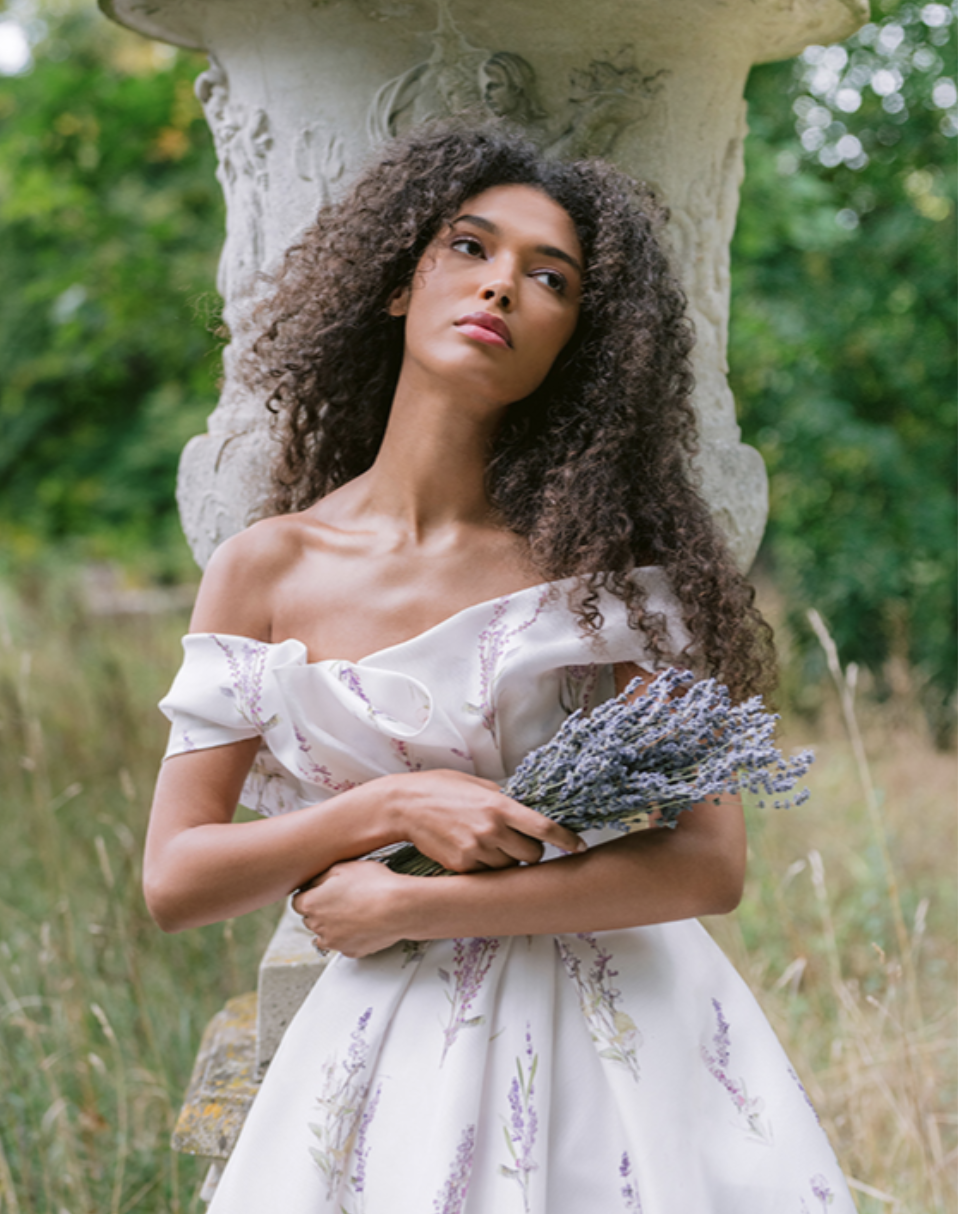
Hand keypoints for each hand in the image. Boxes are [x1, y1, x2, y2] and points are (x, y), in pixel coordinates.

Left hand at [292, 860, 407, 957]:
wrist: (399, 907)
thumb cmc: (374, 885)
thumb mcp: (343, 867)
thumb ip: (321, 876)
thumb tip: (313, 882)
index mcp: (311, 904)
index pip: (297, 901)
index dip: (310, 893)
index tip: (320, 890)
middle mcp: (318, 927)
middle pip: (311, 919)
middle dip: (321, 910)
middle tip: (341, 898)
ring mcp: (335, 942)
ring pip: (326, 935)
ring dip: (333, 925)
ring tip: (353, 911)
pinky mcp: (351, 952)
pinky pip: (345, 944)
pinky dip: (350, 936)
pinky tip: (363, 922)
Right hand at [390, 769, 583, 872]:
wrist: (403, 806)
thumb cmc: (440, 788)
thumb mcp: (477, 785)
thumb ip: (504, 799)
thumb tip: (527, 808)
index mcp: (500, 805)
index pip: (545, 827)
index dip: (568, 840)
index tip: (580, 846)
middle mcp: (491, 830)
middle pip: (533, 854)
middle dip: (531, 849)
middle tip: (519, 839)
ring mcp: (476, 850)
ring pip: (511, 866)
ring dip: (509, 858)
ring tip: (490, 842)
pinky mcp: (462, 866)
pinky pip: (489, 874)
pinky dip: (488, 866)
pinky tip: (474, 850)